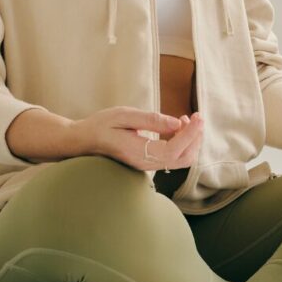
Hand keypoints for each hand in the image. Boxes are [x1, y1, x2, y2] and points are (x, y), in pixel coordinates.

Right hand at [73, 107, 202, 170]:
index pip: (175, 149)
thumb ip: (151, 120)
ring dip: (190, 141)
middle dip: (195, 138)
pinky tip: (176, 127)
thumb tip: (177, 122)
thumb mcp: (123, 115)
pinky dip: (181, 143)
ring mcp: (147, 165)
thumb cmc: (100, 126)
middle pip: (183, 159)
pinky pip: (171, 157)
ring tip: (187, 120)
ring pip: (180, 160)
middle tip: (196, 116)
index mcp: (139, 152)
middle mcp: (145, 164)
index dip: (191, 134)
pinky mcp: (147, 162)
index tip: (198, 116)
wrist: (83, 141)